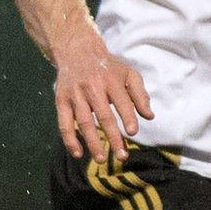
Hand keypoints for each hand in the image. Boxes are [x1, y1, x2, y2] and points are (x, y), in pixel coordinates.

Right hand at [53, 29, 152, 159]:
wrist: (77, 50)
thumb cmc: (108, 67)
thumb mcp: (128, 73)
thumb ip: (140, 94)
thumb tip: (149, 116)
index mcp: (111, 80)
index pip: (121, 101)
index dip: (127, 117)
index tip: (133, 132)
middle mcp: (92, 87)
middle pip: (103, 116)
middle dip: (112, 137)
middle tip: (121, 156)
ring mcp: (75, 95)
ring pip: (83, 122)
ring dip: (92, 142)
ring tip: (101, 159)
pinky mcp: (61, 100)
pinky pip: (64, 123)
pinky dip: (69, 139)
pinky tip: (77, 153)